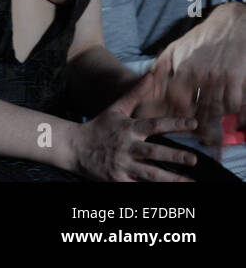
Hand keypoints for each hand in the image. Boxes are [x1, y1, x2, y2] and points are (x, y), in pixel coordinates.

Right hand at [69, 73, 199, 180]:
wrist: (73, 147)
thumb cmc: (99, 126)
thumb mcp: (116, 109)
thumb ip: (135, 93)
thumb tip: (152, 75)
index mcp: (128, 129)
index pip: (154, 124)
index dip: (174, 123)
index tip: (193, 123)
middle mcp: (126, 147)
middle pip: (153, 152)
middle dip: (174, 156)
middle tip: (194, 159)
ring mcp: (122, 165)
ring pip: (150, 173)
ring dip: (171, 179)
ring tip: (190, 183)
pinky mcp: (117, 180)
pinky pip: (138, 186)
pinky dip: (151, 189)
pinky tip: (169, 192)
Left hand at [150, 2, 245, 135]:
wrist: (232, 25)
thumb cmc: (202, 38)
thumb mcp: (176, 49)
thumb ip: (161, 67)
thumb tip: (148, 84)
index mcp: (183, 69)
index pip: (174, 101)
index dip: (172, 115)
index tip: (170, 125)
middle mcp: (202, 76)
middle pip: (196, 110)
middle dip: (193, 126)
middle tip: (194, 139)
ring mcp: (222, 79)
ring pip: (217, 110)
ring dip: (214, 123)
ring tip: (211, 137)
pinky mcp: (239, 81)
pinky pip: (236, 105)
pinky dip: (234, 114)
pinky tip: (231, 119)